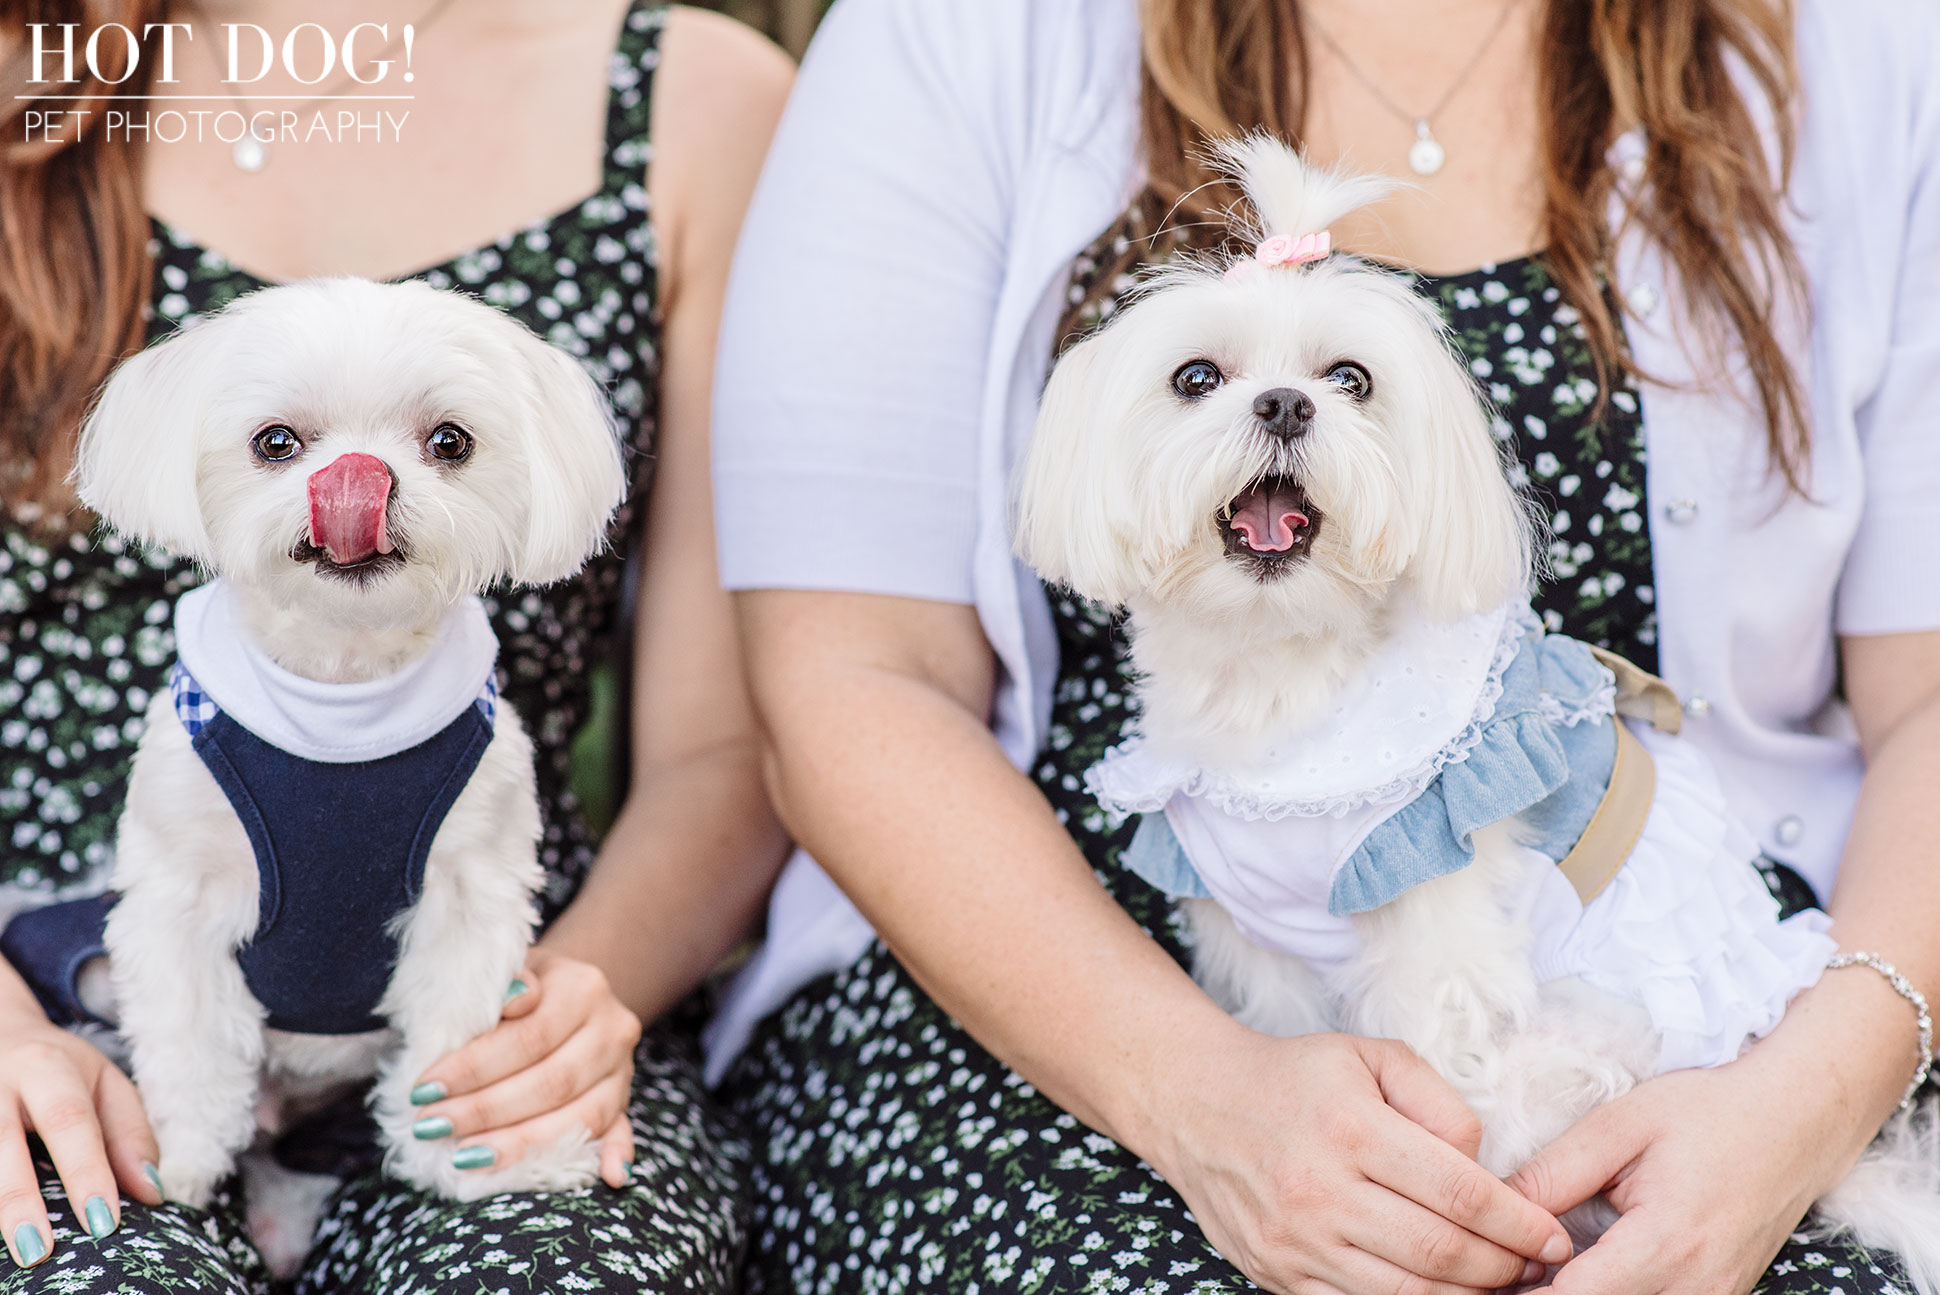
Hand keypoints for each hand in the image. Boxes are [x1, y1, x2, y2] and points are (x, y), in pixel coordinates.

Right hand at [0, 1000, 161, 1269]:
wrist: (2, 1036)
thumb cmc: (63, 1070)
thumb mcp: (107, 1084)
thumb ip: (129, 1135)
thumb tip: (150, 1193)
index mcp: (48, 1069)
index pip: (70, 1122)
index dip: (86, 1173)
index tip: (104, 1223)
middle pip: (3, 1143)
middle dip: (20, 1201)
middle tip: (39, 1252)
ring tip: (17, 1252)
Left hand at [406, 948, 640, 1187]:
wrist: (566, 992)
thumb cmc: (517, 989)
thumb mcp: (504, 971)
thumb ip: (503, 985)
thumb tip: (513, 1000)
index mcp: (582, 987)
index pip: (529, 1037)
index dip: (475, 1068)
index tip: (424, 1091)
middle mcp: (612, 1028)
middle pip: (552, 1082)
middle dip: (484, 1111)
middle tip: (431, 1127)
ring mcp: (622, 1069)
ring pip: (580, 1116)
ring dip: (520, 1143)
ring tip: (465, 1157)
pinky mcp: (624, 1101)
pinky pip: (622, 1132)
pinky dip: (616, 1155)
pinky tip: (609, 1180)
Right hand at [1140, 1031, 1573, 1293]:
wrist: (1195, 1102)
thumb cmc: (1296, 1076)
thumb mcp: (1371, 1056)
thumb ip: (1439, 1101)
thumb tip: (1481, 1167)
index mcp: (1351, 1128)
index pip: (1460, 1193)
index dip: (1520, 1224)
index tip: (1555, 1236)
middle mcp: (1319, 1190)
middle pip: (1440, 1254)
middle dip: (1504, 1268)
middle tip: (1535, 1265)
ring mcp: (1295, 1241)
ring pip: (1406, 1293)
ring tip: (1496, 1280)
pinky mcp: (1276, 1274)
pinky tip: (1439, 1291)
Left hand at [1507, 1060, 1841, 1293]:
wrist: (1797, 1122)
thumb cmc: (1708, 1114)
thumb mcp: (1619, 1127)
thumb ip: (1554, 1174)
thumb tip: (1493, 1208)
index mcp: (1667, 1244)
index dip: (1520, 1293)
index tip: (1482, 1271)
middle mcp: (1697, 1289)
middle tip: (1495, 1271)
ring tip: (1528, 1272)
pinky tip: (1571, 1276)